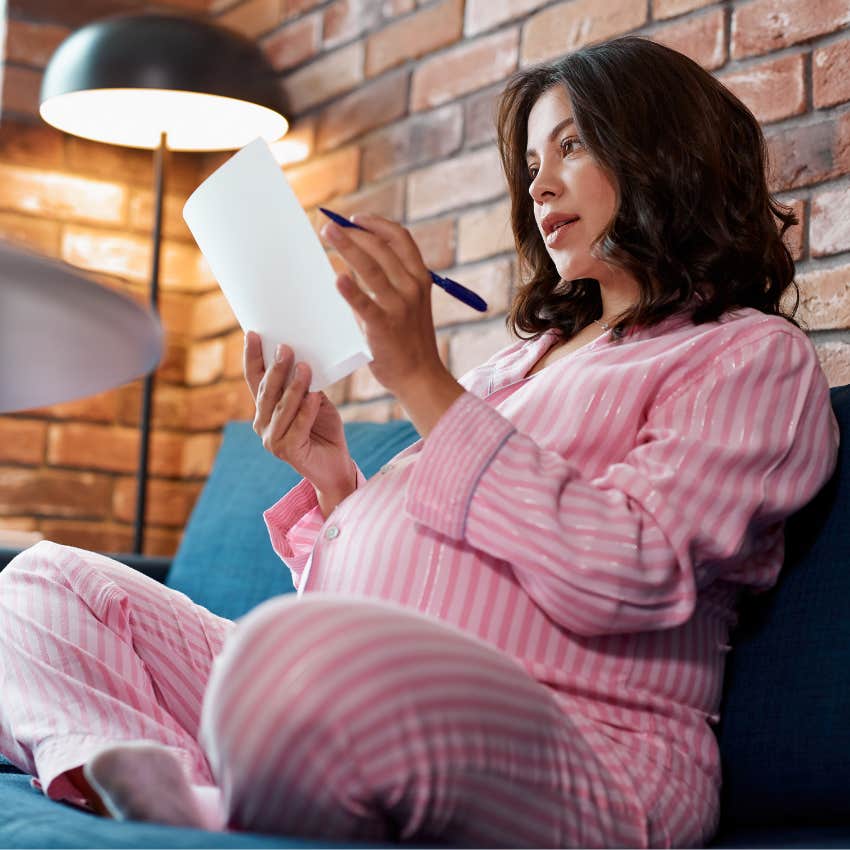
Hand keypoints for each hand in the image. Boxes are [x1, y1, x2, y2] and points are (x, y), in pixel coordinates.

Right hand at [244, 331, 354, 514]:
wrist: (336, 465)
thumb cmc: (324, 429)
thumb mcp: (316, 401)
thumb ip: (306, 386)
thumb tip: (304, 361)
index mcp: (265, 409)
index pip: (255, 379)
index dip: (253, 357)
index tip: (254, 334)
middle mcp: (263, 424)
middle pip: (267, 391)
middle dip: (276, 368)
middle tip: (286, 348)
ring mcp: (272, 440)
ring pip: (282, 407)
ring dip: (294, 386)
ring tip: (305, 367)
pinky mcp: (288, 451)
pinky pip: (298, 426)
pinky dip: (306, 410)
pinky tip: (314, 397)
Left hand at [321, 213, 447, 397]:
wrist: (419, 375)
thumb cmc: (408, 340)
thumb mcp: (409, 304)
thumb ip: (390, 282)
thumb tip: (354, 261)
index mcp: (420, 278)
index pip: (400, 238)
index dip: (377, 224)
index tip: (356, 219)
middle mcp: (412, 287)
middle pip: (381, 248)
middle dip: (354, 232)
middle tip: (329, 228)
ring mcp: (399, 306)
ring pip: (371, 266)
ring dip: (347, 246)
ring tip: (327, 233)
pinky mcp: (384, 326)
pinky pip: (365, 303)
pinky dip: (350, 289)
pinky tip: (337, 279)